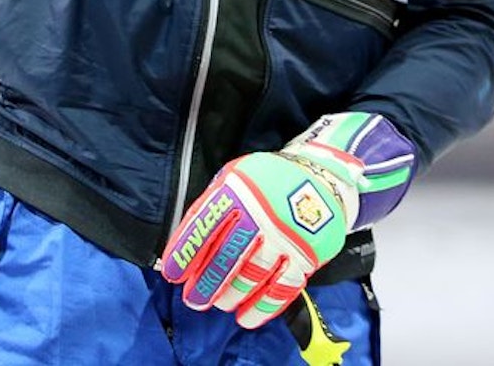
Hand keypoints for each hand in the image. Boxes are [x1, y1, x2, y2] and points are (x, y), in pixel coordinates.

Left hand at [159, 112, 416, 329]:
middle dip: (206, 283)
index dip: (185, 253)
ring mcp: (286, 235)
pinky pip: (281, 289)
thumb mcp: (236, 177)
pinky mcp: (307, 255)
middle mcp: (262, 211)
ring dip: (231, 295)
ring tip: (220, 303)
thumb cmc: (267, 182)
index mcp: (239, 188)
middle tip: (194, 299)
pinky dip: (262, 308)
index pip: (204, 225)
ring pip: (252, 275)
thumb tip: (182, 249)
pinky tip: (247, 316)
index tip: (173, 274)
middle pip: (227, 256)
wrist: (321, 178)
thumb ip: (211, 207)